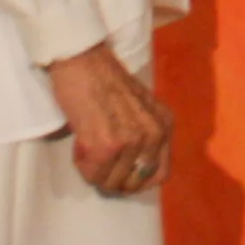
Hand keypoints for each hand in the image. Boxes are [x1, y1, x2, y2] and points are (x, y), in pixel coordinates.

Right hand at [45, 41, 172, 195]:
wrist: (83, 61)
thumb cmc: (106, 80)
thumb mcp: (142, 107)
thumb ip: (146, 134)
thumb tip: (138, 170)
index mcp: (164, 124)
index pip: (160, 174)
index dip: (138, 181)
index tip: (121, 173)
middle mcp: (154, 134)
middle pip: (134, 183)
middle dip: (114, 178)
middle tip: (99, 160)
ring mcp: (131, 142)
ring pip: (112, 183)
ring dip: (96, 171)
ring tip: (88, 146)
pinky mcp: (105, 147)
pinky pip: (93, 175)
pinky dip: (83, 166)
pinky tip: (80, 144)